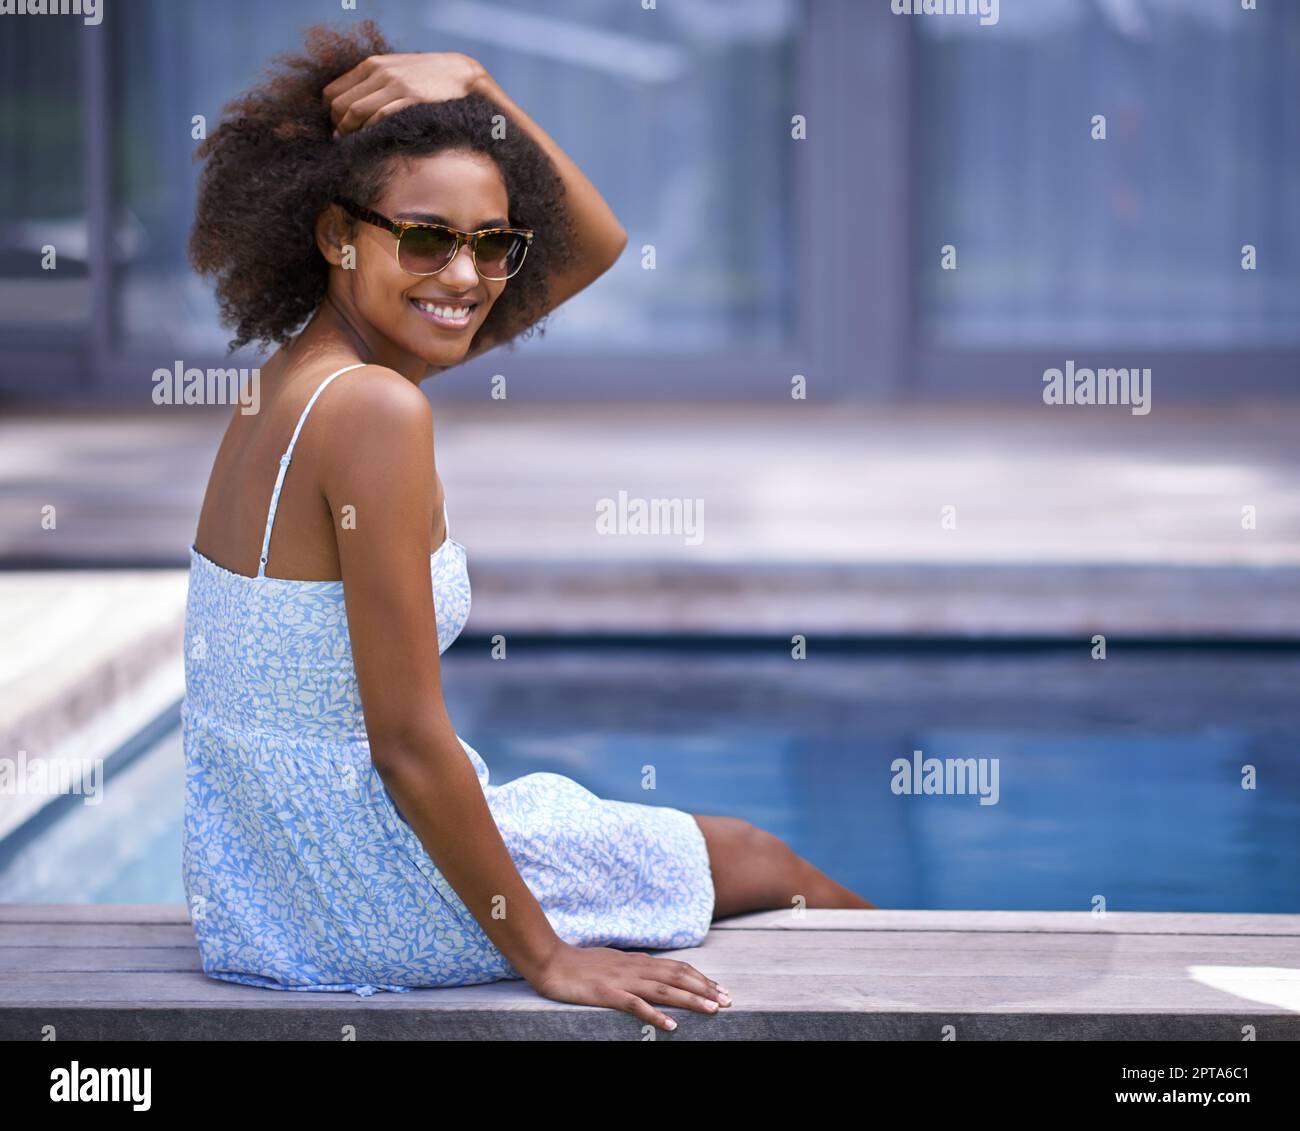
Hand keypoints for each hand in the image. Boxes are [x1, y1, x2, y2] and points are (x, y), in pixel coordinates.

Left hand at [324, 52, 485, 136]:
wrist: (460, 73)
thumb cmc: (426, 77)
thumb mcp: (395, 70)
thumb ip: (373, 83)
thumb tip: (349, 110)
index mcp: (371, 65)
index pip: (331, 92)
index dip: (330, 114)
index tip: (339, 128)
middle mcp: (378, 72)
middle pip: (339, 105)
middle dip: (338, 127)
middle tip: (346, 141)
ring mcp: (394, 85)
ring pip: (355, 113)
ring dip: (351, 134)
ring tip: (356, 145)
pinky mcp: (410, 99)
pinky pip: (379, 118)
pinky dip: (370, 133)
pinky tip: (373, 142)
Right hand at [525, 940, 730, 1032]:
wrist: (551, 961)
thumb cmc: (582, 964)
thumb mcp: (615, 963)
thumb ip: (636, 968)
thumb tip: (656, 973)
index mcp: (638, 961)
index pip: (678, 968)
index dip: (701, 978)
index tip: (720, 990)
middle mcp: (636, 968)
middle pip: (678, 977)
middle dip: (705, 989)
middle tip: (727, 1001)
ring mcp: (622, 980)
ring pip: (664, 990)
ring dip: (690, 1000)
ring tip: (712, 1010)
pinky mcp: (607, 992)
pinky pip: (635, 1005)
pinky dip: (655, 1015)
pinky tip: (671, 1026)